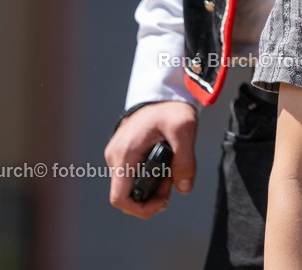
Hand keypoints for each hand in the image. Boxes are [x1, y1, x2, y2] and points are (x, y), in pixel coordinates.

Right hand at [104, 101, 197, 217]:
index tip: (164, 201)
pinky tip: (165, 163)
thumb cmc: (171, 109)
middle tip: (174, 179)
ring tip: (172, 167)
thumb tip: (184, 188)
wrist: (162, 93)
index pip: (120, 198)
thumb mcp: (184, 130)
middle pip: (129, 194)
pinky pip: (132, 174)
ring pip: (131, 185)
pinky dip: (149, 175)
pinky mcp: (122, 153)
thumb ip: (186, 161)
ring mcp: (117, 155)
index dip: (142, 209)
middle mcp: (115, 156)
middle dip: (153, 194)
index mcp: (125, 153)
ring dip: (153, 185)